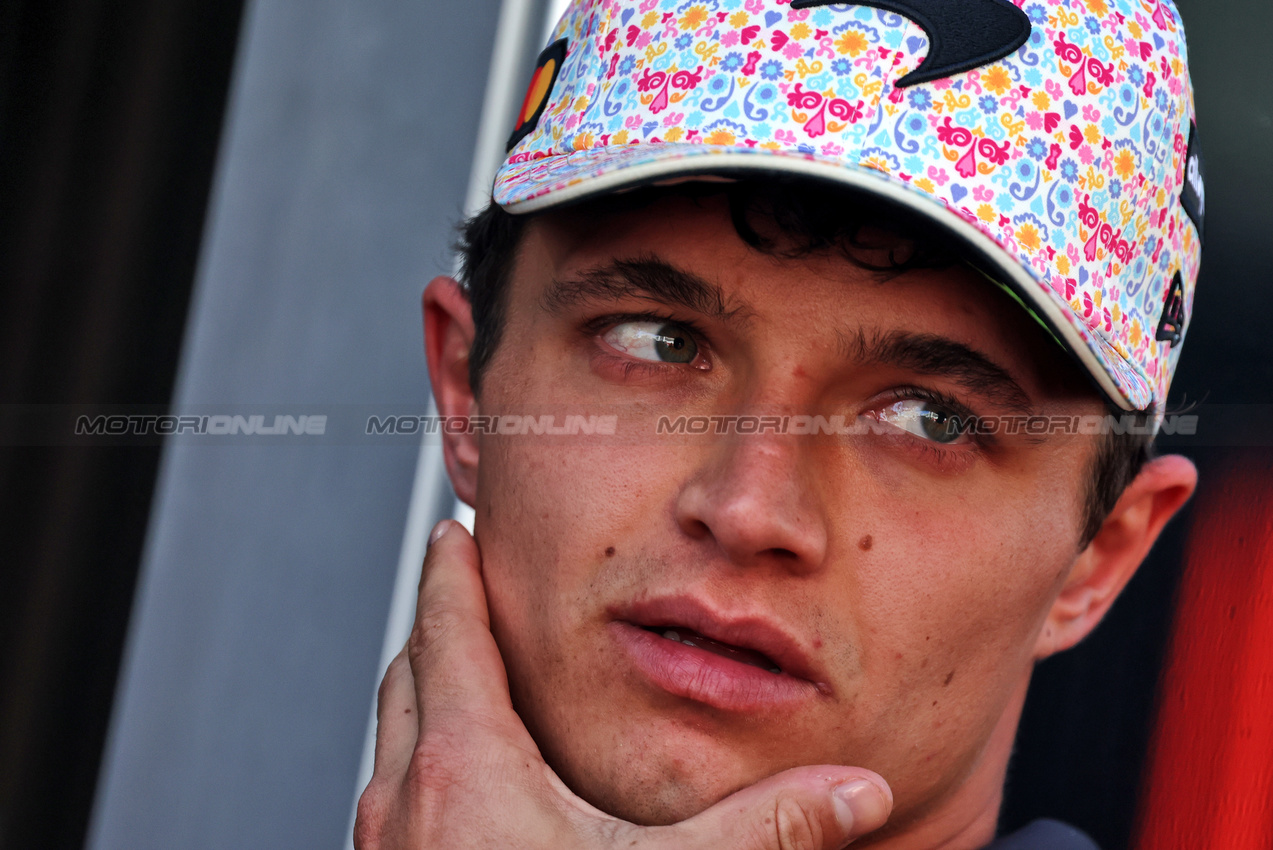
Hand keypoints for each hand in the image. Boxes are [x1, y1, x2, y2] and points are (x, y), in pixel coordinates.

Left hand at [354, 519, 892, 849]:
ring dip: (423, 688)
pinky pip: (391, 787)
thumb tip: (853, 795)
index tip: (457, 533)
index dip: (454, 573)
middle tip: (460, 585)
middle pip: (409, 669)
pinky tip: (458, 783)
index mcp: (466, 768)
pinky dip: (418, 753)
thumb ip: (765, 831)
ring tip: (460, 672)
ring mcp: (387, 845)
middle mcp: (407, 799)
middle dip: (437, 619)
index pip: (448, 631)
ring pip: (392, 731)